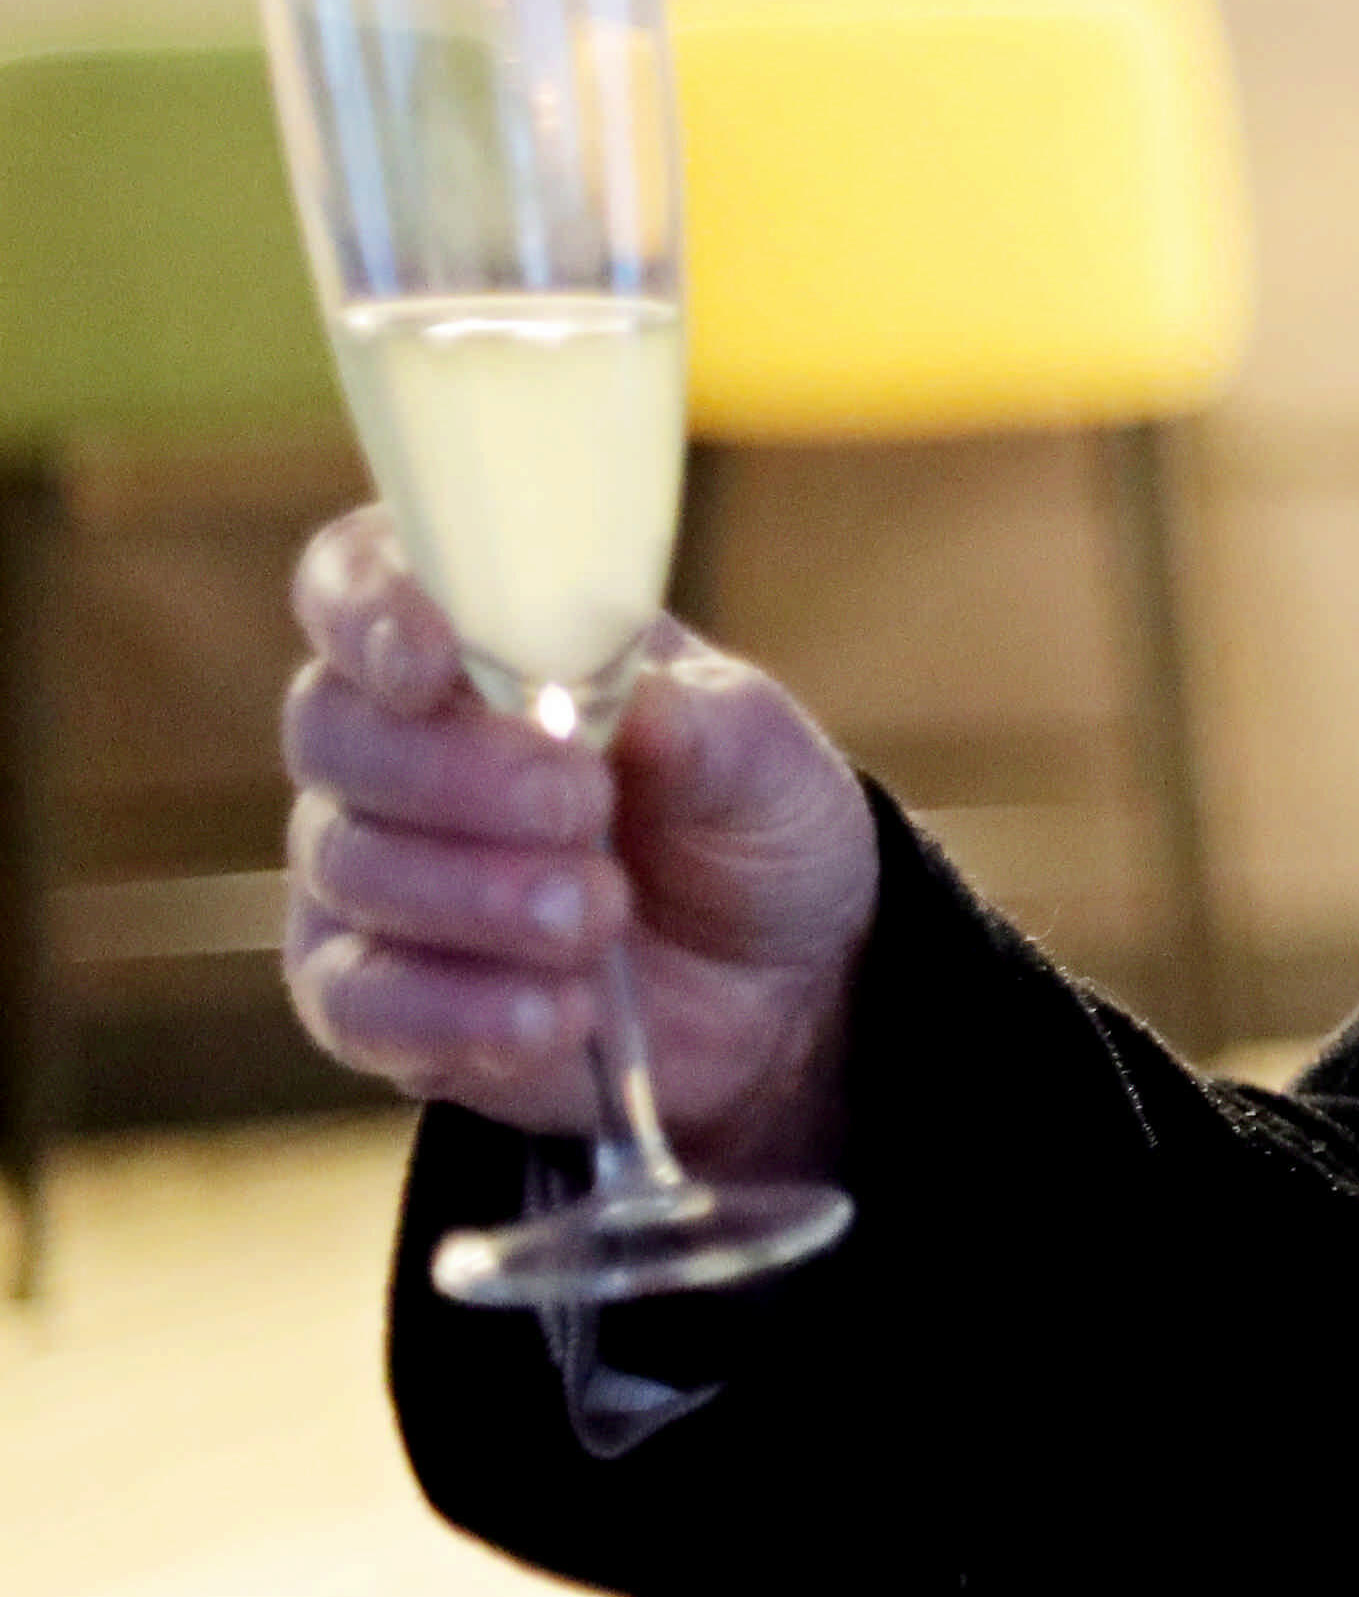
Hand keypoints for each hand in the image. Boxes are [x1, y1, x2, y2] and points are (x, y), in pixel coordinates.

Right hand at [279, 507, 875, 1185]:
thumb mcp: (759, 753)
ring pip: (347, 865)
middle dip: (453, 771)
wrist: (786, 973)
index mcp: (474, 641)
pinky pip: (358, 1003)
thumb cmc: (748, 818)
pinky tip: (553, 1014)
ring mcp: (367, 874)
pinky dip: (455, 1009)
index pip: (361, 582)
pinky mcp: (374, 1000)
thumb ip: (691, 721)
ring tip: (600, 914)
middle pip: (334, 730)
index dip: (374, 609)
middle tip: (581, 806)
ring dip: (476, 893)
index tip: (437, 659)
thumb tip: (624, 703)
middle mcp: (392, 747)